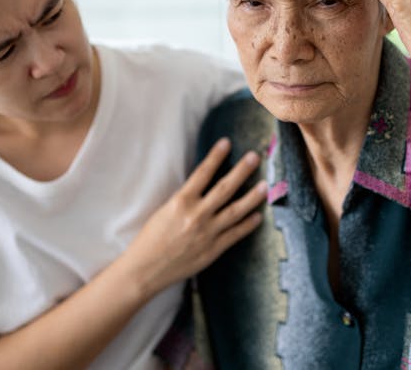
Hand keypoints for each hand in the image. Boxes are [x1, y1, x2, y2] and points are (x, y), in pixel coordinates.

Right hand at [122, 138, 265, 296]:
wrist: (145, 269)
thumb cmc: (150, 239)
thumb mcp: (164, 211)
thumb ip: (185, 200)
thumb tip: (205, 186)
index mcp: (180, 202)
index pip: (202, 173)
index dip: (215, 156)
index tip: (227, 142)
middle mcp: (196, 215)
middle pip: (224, 189)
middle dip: (241, 171)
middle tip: (254, 157)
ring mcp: (207, 233)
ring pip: (235, 211)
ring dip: (252, 197)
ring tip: (265, 185)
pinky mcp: (213, 250)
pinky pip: (235, 234)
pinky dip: (248, 225)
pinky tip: (258, 216)